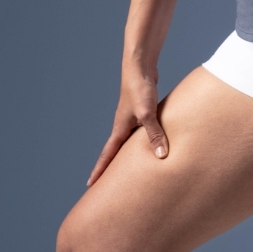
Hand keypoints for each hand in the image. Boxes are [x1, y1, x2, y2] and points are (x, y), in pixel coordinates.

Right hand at [86, 69, 168, 185]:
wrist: (140, 66)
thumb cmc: (140, 88)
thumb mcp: (147, 114)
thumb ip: (154, 135)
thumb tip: (161, 156)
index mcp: (119, 129)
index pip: (107, 155)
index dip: (99, 170)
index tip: (90, 185)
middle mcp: (123, 126)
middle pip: (116, 152)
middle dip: (112, 167)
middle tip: (108, 184)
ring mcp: (132, 119)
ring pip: (130, 143)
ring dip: (129, 155)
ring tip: (131, 169)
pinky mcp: (142, 112)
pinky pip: (142, 132)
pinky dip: (144, 142)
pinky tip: (153, 145)